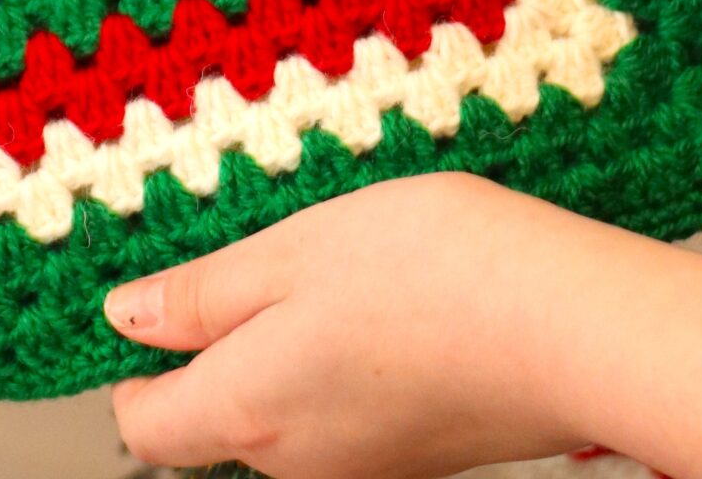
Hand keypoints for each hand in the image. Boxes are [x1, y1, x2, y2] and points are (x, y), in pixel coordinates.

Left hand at [106, 175, 585, 478]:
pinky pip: (348, 407)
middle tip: (265, 244)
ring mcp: (361, 465)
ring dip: (293, 340)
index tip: (154, 296)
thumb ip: (205, 294)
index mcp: (246, 412)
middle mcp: (294, 464)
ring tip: (339, 256)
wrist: (572, 327)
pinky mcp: (416, 452)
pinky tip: (391, 294)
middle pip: (218, 416)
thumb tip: (128, 320)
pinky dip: (350, 355)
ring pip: (286, 406)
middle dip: (224, 338)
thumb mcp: (295, 250)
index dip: (135, 364)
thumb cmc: (436, 273)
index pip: (145, 426)